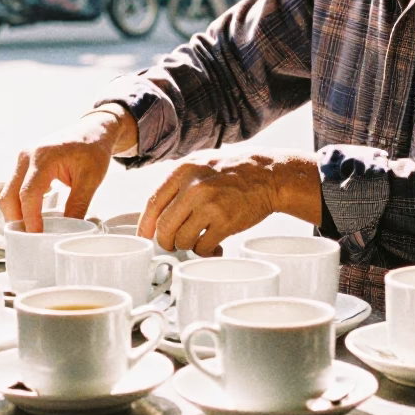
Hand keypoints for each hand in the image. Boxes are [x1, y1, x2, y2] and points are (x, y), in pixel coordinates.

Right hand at [0, 106, 135, 232]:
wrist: (93, 130)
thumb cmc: (93, 149)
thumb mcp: (91, 179)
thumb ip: (78, 205)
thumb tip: (68, 230)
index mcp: (44, 157)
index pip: (29, 194)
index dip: (30, 219)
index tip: (36, 236)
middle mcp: (27, 156)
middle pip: (9, 195)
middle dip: (16, 219)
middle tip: (28, 239)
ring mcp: (23, 158)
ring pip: (8, 192)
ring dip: (15, 212)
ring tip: (30, 230)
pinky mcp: (24, 163)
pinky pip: (14, 187)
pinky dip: (19, 203)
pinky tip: (31, 216)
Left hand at [137, 148, 320, 256]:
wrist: (268, 175)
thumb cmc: (233, 170)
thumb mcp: (200, 163)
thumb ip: (177, 182)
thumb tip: (155, 211)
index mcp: (183, 170)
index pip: (153, 203)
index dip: (146, 225)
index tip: (145, 236)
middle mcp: (193, 187)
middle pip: (164, 227)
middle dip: (166, 241)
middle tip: (172, 244)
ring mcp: (209, 205)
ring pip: (182, 240)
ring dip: (187, 246)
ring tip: (198, 240)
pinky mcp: (225, 222)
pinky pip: (203, 247)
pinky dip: (205, 251)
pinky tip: (212, 246)